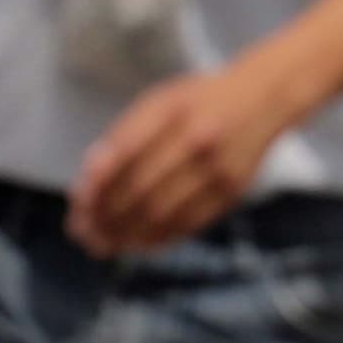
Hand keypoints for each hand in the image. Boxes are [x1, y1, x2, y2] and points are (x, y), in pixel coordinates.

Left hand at [68, 64, 289, 256]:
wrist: (264, 98)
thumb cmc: (201, 100)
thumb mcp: (161, 100)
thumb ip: (125, 133)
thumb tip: (89, 180)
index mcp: (173, 109)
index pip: (123, 154)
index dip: (96, 186)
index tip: (77, 206)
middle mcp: (198, 138)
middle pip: (139, 189)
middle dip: (105, 216)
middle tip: (83, 232)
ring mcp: (218, 167)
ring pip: (161, 212)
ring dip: (125, 234)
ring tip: (103, 244)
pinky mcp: (232, 191)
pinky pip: (188, 223)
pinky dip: (156, 239)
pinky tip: (136, 243)